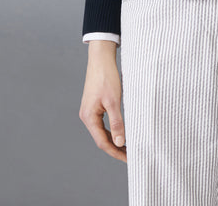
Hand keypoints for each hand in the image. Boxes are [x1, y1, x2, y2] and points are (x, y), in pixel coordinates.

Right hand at [79, 40, 125, 161]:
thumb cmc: (106, 77)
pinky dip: (112, 130)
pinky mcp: (94, 106)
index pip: (102, 142)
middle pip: (101, 139)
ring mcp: (90, 111)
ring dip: (114, 140)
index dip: (115, 152)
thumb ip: (116, 123)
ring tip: (128, 147)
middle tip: (131, 156)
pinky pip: (102, 123)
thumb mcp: (114, 101)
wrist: (101, 58)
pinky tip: (121, 132)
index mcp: (89, 117)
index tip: (128, 159)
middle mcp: (87, 116)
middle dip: (115, 148)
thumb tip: (119, 143)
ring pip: (102, 132)